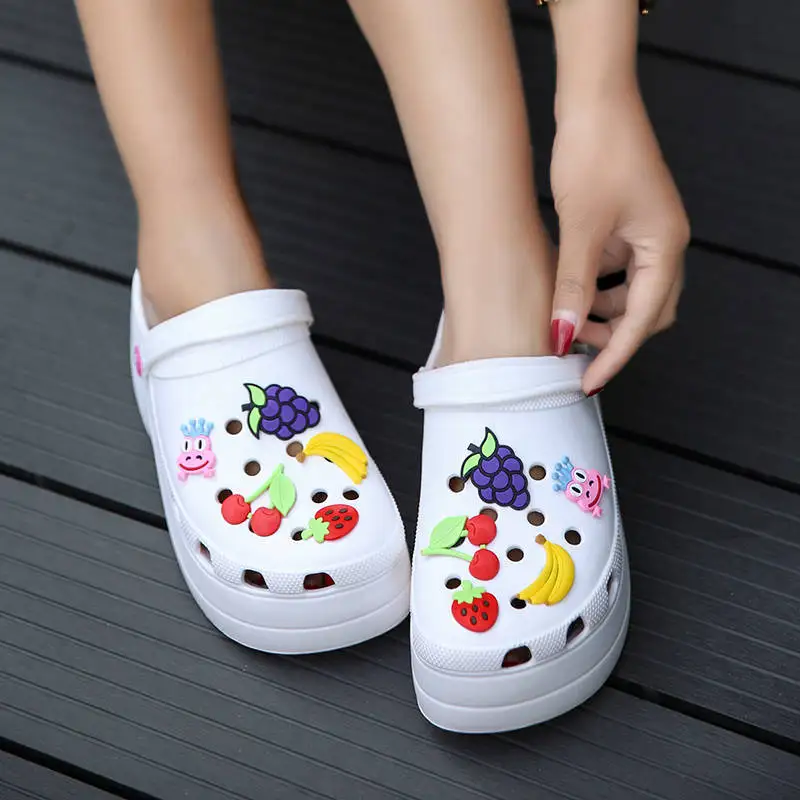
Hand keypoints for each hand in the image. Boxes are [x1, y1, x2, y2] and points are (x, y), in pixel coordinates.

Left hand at [549, 87, 688, 393]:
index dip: (616, 355)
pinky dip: (593, 291)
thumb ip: (573, 286)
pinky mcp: (626, 227)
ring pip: (628, 295)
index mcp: (665, 246)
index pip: (644, 319)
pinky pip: (614, 274)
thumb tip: (563, 336)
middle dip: (612, 337)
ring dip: (600, 315)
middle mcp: (663, 244)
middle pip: (645, 312)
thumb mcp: (581, 228)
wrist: (592, 101)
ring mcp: (645, 236)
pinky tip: (566, 296)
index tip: (589, 382)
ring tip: (563, 325)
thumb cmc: (595, 153)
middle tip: (572, 353)